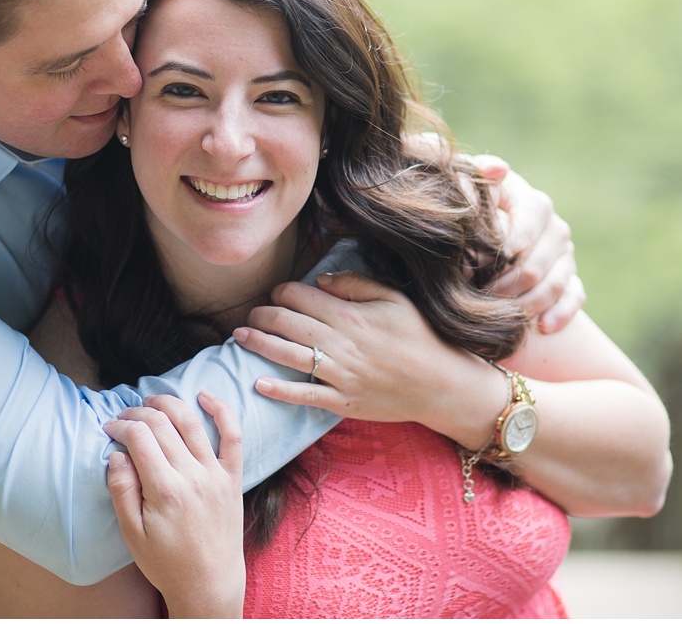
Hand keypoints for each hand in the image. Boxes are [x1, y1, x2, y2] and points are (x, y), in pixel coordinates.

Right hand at [105, 392, 244, 618]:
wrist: (209, 584)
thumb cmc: (167, 563)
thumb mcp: (132, 534)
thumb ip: (122, 490)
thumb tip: (117, 454)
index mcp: (166, 490)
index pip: (140, 438)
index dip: (120, 426)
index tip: (109, 429)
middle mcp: (193, 476)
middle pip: (162, 425)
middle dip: (138, 414)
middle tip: (124, 417)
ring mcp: (216, 475)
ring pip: (192, 422)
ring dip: (169, 404)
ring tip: (151, 402)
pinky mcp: (233, 478)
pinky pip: (233, 436)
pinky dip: (222, 410)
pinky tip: (205, 395)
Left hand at [233, 272, 509, 447]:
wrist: (442, 384)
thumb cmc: (420, 336)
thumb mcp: (395, 299)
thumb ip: (357, 284)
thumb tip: (322, 279)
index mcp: (351, 316)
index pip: (301, 297)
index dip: (282, 292)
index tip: (276, 293)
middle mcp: (340, 344)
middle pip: (286, 324)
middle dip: (262, 316)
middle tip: (249, 315)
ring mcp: (340, 375)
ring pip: (288, 356)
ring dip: (259, 345)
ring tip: (240, 338)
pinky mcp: (343, 402)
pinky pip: (304, 396)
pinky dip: (279, 390)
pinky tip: (258, 383)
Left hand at [468, 154, 583, 332]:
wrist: (472, 235)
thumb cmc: (463, 207)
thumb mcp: (462, 186)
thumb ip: (473, 176)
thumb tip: (499, 169)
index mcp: (531, 201)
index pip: (532, 219)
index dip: (510, 244)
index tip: (485, 263)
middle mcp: (553, 226)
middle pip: (541, 259)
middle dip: (510, 282)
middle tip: (483, 295)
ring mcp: (563, 255)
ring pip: (556, 283)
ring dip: (529, 302)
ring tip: (503, 315)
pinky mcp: (569, 278)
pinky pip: (574, 297)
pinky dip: (562, 313)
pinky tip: (544, 326)